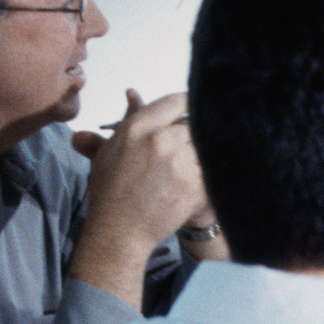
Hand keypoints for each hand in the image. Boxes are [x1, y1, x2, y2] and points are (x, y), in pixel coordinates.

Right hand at [69, 89, 221, 306]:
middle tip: (193, 145)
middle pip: (194, 124)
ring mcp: (178, 162)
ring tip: (194, 165)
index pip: (175, 102)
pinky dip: (211, 173)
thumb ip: (128, 119)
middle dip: (196, 133)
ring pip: (205, 145)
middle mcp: (159, 140)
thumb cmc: (110, 191)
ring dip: (203, 153)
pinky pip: (212, 169)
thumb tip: (133, 93)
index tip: (196, 109)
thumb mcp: (112, 150)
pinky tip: (204, 179)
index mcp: (137, 128)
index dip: (189, 104)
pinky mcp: (194, 184)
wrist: (119, 231)